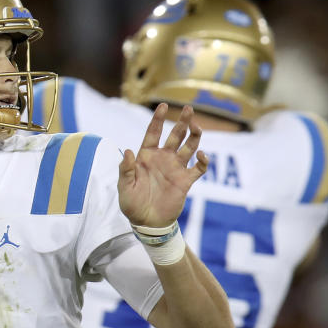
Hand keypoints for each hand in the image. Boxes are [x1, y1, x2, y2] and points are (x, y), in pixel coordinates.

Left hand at [118, 104, 207, 226]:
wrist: (146, 222)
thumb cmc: (131, 204)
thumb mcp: (124, 186)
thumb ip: (125, 169)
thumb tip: (128, 150)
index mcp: (146, 156)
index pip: (153, 133)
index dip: (158, 119)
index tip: (163, 105)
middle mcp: (163, 158)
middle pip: (175, 135)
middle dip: (182, 122)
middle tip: (189, 109)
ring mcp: (175, 168)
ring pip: (189, 147)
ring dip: (194, 136)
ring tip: (197, 127)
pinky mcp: (186, 181)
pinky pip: (198, 168)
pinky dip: (203, 161)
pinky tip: (203, 155)